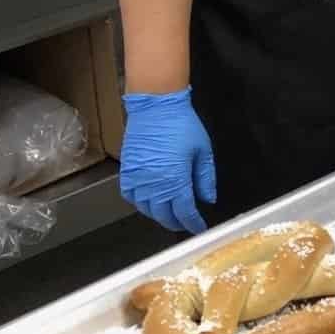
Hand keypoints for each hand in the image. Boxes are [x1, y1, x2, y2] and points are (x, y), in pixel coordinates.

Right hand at [120, 86, 216, 233]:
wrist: (156, 105)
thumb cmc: (181, 124)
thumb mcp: (203, 150)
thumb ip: (205, 177)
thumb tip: (207, 198)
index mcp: (176, 180)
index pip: (185, 212)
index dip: (193, 223)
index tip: (199, 228)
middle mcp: (154, 184)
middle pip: (164, 215)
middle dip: (176, 222)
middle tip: (185, 222)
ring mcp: (138, 179)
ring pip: (146, 209)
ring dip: (158, 215)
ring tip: (169, 214)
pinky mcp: (126, 171)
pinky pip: (130, 196)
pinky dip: (139, 203)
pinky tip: (148, 201)